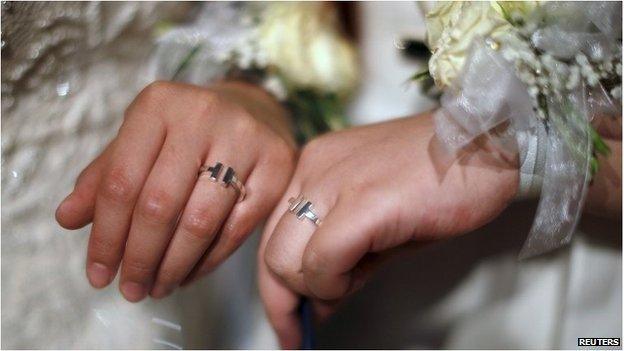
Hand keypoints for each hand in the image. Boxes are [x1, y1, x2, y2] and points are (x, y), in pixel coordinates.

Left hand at [56, 80, 295, 301]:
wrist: (253, 111)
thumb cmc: (186, 131)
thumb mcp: (140, 141)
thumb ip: (103, 176)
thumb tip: (66, 218)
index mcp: (158, 104)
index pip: (120, 181)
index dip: (105, 236)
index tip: (99, 274)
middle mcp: (202, 113)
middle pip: (158, 204)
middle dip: (139, 257)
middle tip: (131, 289)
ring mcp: (245, 139)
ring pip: (200, 221)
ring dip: (173, 265)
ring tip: (158, 287)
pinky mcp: (277, 166)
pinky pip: (237, 228)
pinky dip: (209, 260)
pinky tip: (189, 273)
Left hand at [257, 114, 518, 347]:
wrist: (487, 144)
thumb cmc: (442, 178)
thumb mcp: (378, 219)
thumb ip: (343, 256)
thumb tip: (317, 300)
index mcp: (312, 168)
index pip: (270, 235)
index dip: (275, 285)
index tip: (288, 318)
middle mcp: (312, 170)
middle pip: (270, 251)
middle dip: (284, 299)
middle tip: (305, 327)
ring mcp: (334, 183)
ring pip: (286, 260)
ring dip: (313, 292)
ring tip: (348, 289)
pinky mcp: (363, 202)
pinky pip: (322, 262)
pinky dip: (334, 286)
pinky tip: (358, 280)